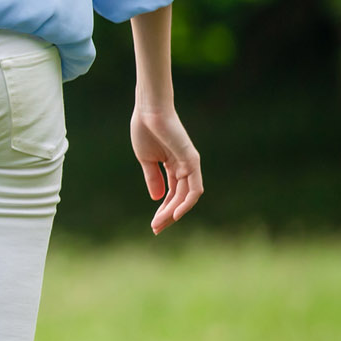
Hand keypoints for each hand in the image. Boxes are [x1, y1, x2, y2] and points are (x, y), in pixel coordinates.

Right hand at [130, 102, 202, 233]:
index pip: (171, 194)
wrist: (148, 111)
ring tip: (160, 224)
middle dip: (167, 215)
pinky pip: (194, 188)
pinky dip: (187, 202)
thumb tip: (156, 197)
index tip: (153, 224)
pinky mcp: (192, 161)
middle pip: (180, 198)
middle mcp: (185, 167)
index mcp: (174, 166)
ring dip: (173, 212)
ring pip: (186, 197)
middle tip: (155, 229)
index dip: (163, 210)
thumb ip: (153, 178)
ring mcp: (190, 165)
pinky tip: (175, 213)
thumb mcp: (146, 160)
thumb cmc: (146, 130)